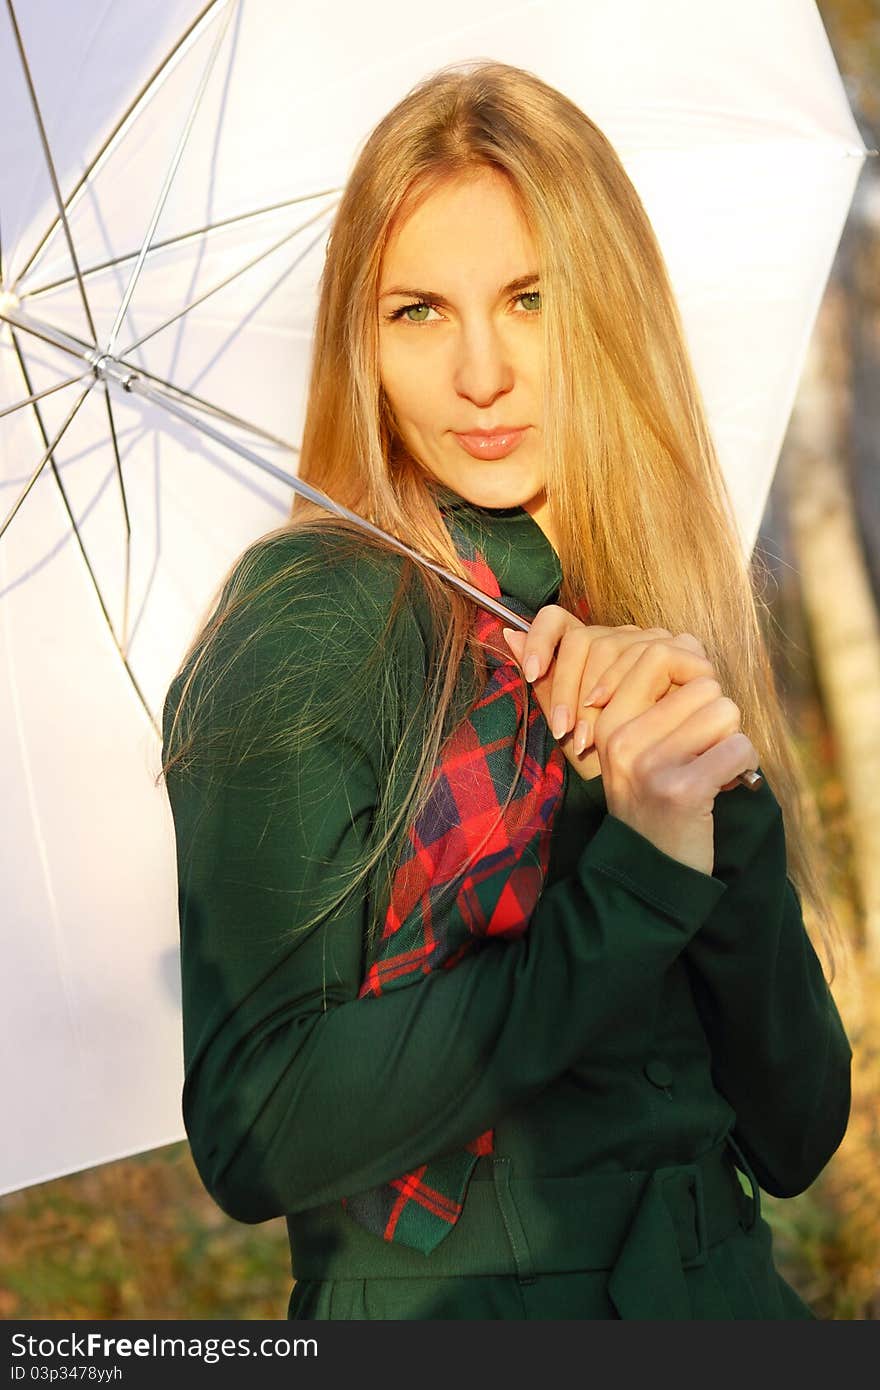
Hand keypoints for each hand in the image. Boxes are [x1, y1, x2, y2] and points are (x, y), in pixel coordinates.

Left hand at [501, 608, 703, 772]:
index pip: (558, 619)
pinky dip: (624, 683)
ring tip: (588, 737)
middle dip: (566, 688)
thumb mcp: (569, 724)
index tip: (531, 675)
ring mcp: (653, 641)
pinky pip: (649, 653)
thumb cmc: (611, 755)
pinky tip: (615, 709)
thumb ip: (544, 684)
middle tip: (564, 731)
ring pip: (608, 645)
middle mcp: (622, 637)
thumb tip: (509, 635)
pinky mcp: (685, 652)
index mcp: (591, 650)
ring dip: (590, 695)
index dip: (540, 639)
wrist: (653, 782)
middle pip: (582, 638)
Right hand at [502, 610, 758, 873]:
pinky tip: (722, 786)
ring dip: (728, 741)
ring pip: (725, 711)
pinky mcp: (683, 790)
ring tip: (707, 767)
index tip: (687, 705)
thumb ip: (637, 689)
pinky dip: (743, 768)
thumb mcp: (629, 742)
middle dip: (714, 712)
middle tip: (700, 746)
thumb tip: (619, 638)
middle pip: (701, 681)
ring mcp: (650, 764)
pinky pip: (739, 748)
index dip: (689, 669)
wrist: (648, 872)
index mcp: (606, 719)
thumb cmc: (650, 798)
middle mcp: (621, 737)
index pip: (657, 650)